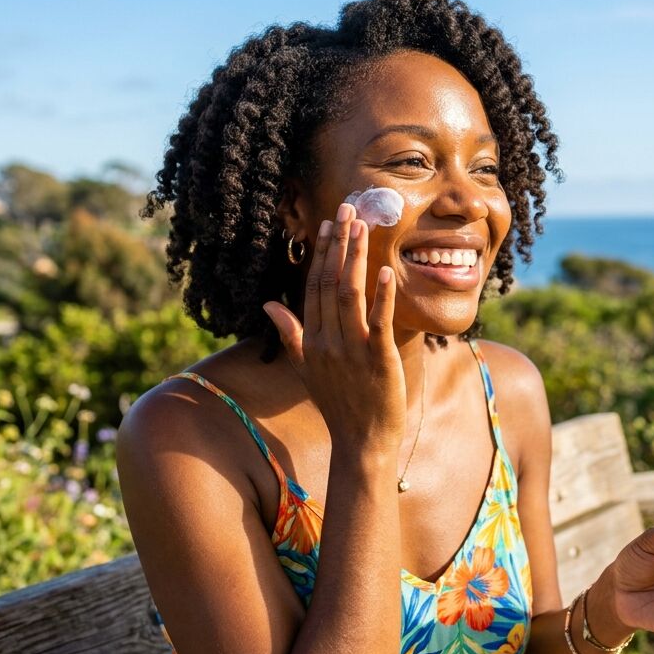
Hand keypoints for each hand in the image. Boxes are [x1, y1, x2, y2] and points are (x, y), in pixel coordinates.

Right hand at [262, 202, 405, 457]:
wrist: (361, 443)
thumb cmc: (337, 405)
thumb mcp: (306, 368)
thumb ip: (290, 334)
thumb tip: (268, 305)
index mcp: (311, 341)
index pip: (313, 287)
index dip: (321, 253)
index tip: (329, 225)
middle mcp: (327, 342)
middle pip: (329, 283)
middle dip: (338, 244)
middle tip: (348, 209)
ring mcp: (352, 351)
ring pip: (350, 295)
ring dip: (356, 258)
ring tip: (363, 227)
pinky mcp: (378, 360)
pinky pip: (378, 322)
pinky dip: (381, 295)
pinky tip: (385, 270)